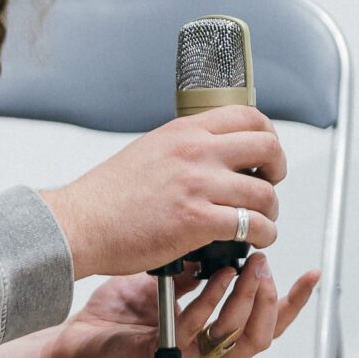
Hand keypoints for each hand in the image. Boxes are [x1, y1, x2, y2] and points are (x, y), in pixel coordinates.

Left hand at [0, 257, 319, 357]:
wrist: (72, 343)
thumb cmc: (112, 319)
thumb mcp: (162, 285)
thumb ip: (193, 271)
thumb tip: (217, 239)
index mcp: (211, 333)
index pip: (265, 322)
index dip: (293, 302)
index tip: (311, 274)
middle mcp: (206, 351)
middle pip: (264, 334)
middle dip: (274, 297)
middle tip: (267, 262)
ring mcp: (187, 357)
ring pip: (239, 336)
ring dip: (249, 297)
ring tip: (249, 266)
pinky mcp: (165, 357)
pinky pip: (199, 330)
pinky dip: (212, 300)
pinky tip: (216, 276)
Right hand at [36, 106, 284, 278]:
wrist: (80, 225)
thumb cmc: (106, 198)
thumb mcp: (148, 152)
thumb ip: (183, 149)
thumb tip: (212, 157)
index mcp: (184, 131)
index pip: (248, 116)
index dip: (267, 136)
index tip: (265, 155)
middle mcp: (196, 152)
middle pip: (268, 147)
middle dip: (278, 170)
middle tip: (269, 186)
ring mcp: (198, 186)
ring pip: (264, 193)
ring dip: (270, 212)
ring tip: (260, 223)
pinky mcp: (197, 221)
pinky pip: (251, 226)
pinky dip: (263, 236)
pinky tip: (253, 242)